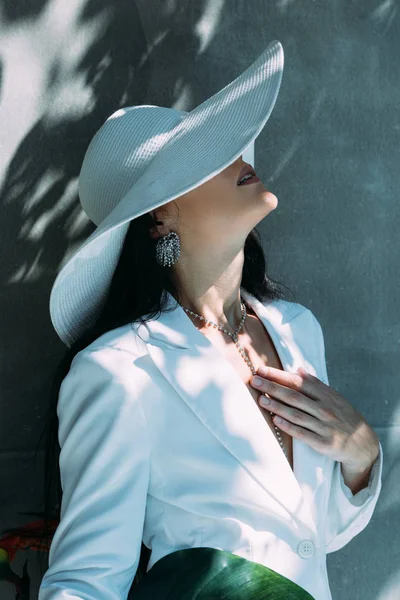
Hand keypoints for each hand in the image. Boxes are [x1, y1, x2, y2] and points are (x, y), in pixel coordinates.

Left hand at [250, 365, 379, 469]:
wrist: (362, 443)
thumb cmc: (343, 416)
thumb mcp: (334, 397)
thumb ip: (316, 384)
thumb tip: (299, 370)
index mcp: (326, 395)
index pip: (298, 382)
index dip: (278, 375)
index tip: (261, 370)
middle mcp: (324, 408)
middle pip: (294, 396)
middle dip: (272, 387)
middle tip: (254, 380)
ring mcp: (324, 426)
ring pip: (296, 414)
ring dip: (277, 406)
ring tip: (261, 400)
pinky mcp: (323, 443)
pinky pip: (303, 433)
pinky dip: (289, 426)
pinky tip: (276, 421)